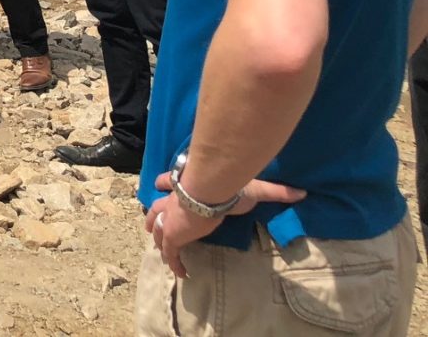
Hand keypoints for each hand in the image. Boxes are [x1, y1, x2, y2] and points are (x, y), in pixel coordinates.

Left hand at [145, 174, 305, 277]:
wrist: (208, 190)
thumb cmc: (229, 186)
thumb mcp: (254, 187)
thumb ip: (277, 191)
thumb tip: (301, 192)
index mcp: (186, 185)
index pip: (168, 181)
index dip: (165, 183)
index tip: (161, 184)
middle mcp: (173, 199)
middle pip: (155, 208)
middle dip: (154, 217)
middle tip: (152, 225)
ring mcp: (170, 218)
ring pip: (157, 230)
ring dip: (158, 239)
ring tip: (161, 248)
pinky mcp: (173, 235)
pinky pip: (170, 252)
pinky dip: (173, 262)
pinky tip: (180, 272)